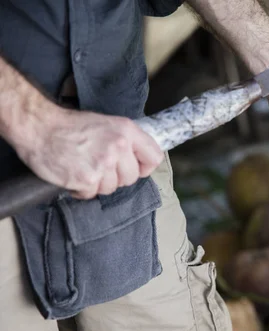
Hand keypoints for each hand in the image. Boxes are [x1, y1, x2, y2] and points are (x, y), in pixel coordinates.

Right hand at [16, 108, 163, 199]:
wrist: (39, 127)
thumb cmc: (71, 126)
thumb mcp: (107, 124)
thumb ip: (126, 141)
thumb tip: (140, 160)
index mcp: (127, 131)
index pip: (154, 157)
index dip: (144, 166)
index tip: (134, 167)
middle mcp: (118, 146)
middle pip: (132, 177)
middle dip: (117, 177)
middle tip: (99, 167)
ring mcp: (103, 163)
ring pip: (112, 188)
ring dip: (98, 183)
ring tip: (84, 167)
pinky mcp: (87, 178)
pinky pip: (92, 194)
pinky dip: (82, 189)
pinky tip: (74, 175)